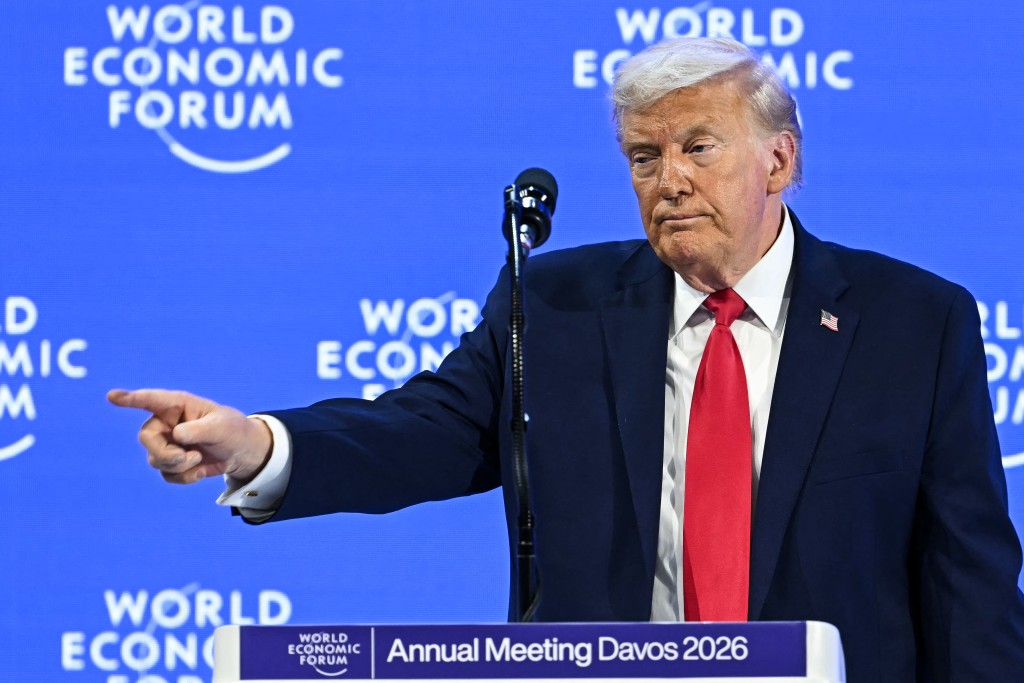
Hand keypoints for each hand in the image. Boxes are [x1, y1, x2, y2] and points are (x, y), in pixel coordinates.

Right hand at [107, 389, 272, 484]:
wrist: (241, 452)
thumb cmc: (232, 430)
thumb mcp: (222, 426)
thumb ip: (200, 429)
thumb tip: (177, 435)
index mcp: (177, 405)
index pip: (150, 399)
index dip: (130, 398)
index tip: (112, 396)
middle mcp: (166, 423)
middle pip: (146, 438)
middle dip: (164, 452)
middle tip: (186, 457)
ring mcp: (166, 443)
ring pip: (155, 459)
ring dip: (178, 464)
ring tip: (199, 458)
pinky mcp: (171, 462)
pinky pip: (167, 474)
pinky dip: (184, 476)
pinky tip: (200, 471)